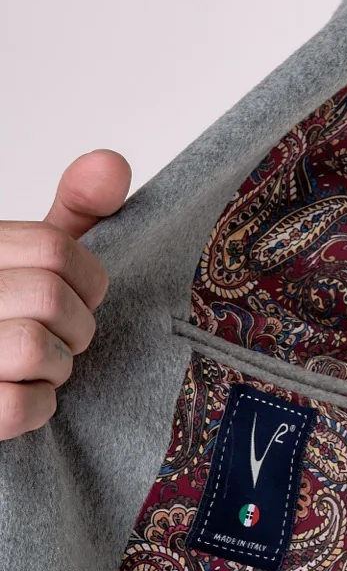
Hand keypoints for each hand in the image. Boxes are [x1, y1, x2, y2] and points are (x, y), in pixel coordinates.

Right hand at [0, 150, 131, 440]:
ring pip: (34, 348)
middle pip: (49, 296)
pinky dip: (36, 408)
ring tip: (40, 368)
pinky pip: (14, 407)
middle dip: (76, 327)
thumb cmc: (6, 313)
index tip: (81, 297)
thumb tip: (112, 162)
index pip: (54, 247)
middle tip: (63, 338)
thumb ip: (75, 212)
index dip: (88, 280)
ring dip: (57, 368)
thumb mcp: (33, 255)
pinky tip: (24, 396)